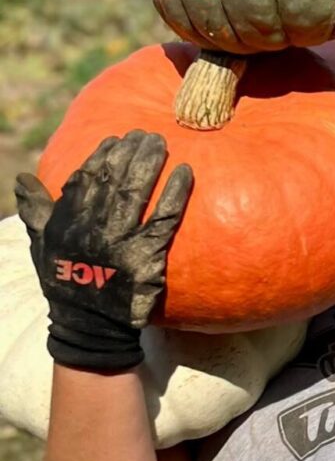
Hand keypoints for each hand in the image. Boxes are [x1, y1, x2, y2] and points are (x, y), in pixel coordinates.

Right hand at [15, 130, 192, 369]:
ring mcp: (119, 243)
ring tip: (161, 142)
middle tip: (145, 134)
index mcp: (67, 223)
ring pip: (135, 194)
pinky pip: (163, 218)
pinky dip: (175, 193)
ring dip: (149, 164)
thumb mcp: (43, 247)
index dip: (101, 156)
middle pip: (112, 180)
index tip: (116, 139)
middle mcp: (91, 229)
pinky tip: (186, 172)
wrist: (90, 326)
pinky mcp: (145, 258)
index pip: (84, 179)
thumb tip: (23, 178)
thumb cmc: (67, 282)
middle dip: (129, 152)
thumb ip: (36, 211)